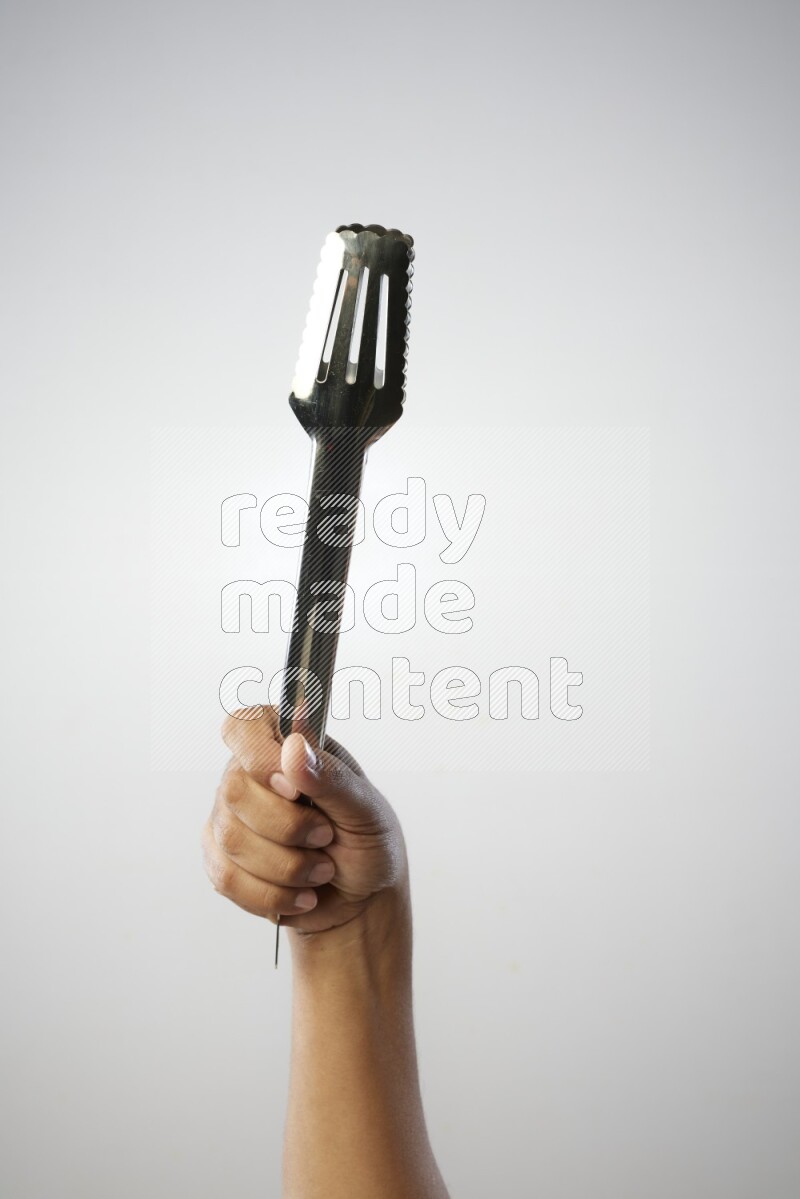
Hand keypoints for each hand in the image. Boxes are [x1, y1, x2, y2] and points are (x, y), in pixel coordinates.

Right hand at [202, 706, 407, 934]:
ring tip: (321, 869)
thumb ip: (331, 776)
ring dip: (288, 867)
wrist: (361, 895)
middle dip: (289, 828)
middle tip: (326, 836)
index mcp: (284, 743)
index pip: (244, 728)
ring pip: (232, 840)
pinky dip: (273, 894)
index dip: (262, 759)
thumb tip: (294, 746)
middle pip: (234, 791)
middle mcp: (249, 774)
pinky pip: (227, 878)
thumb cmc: (366, 840)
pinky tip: (300, 893)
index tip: (296, 790)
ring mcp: (228, 817)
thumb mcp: (365, 807)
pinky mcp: (221, 859)